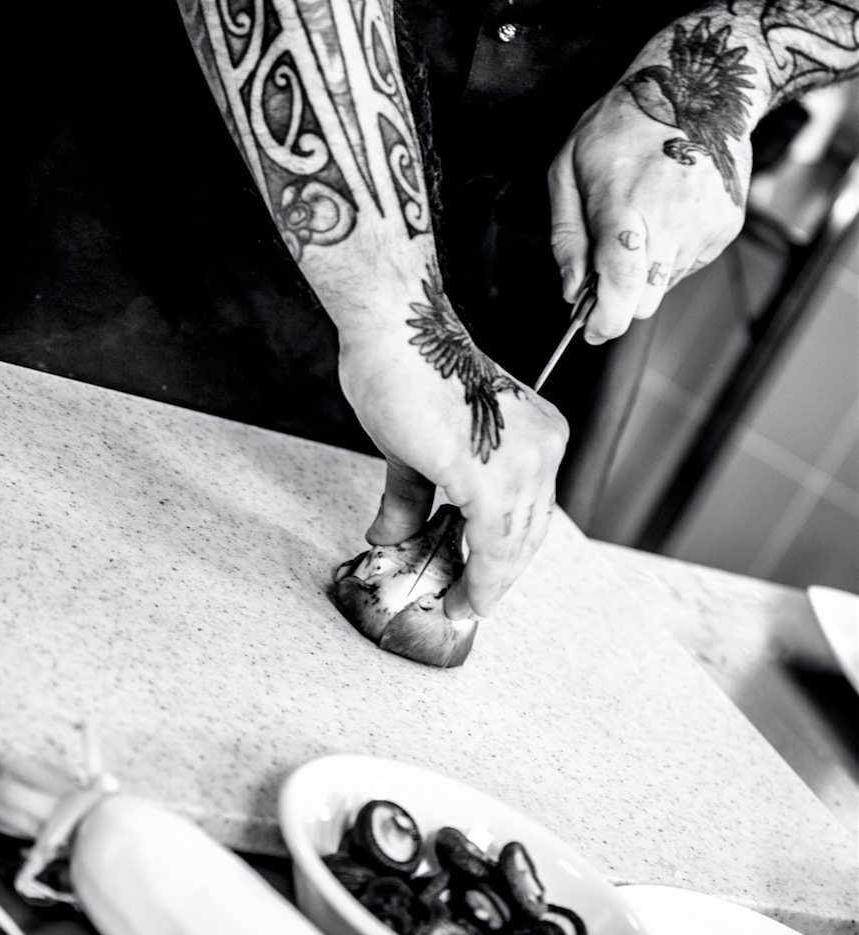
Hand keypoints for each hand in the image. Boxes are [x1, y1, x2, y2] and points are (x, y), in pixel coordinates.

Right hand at [337, 278, 567, 618]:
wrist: (395, 332)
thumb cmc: (407, 368)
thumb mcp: (417, 447)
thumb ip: (414, 498)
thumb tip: (393, 536)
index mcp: (538, 436)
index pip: (529, 512)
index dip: (505, 557)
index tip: (480, 585)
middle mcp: (542, 447)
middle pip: (527, 534)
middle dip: (495, 575)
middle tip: (465, 599)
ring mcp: (524, 461)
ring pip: (513, 545)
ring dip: (484, 582)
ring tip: (457, 601)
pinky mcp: (494, 476)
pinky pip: (493, 545)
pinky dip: (479, 576)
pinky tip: (462, 594)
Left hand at [548, 68, 752, 342]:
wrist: (702, 86)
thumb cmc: (625, 122)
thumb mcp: (568, 167)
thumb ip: (567, 237)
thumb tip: (572, 290)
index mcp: (625, 204)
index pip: (620, 285)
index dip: (603, 319)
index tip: (589, 328)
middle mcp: (671, 220)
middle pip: (644, 302)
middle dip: (621, 300)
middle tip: (605, 270)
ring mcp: (705, 226)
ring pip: (665, 285)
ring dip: (645, 271)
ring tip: (641, 219)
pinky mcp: (726, 228)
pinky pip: (688, 265)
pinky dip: (670, 252)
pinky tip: (666, 212)